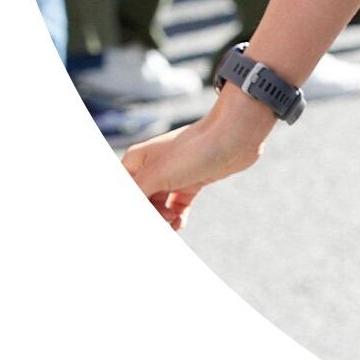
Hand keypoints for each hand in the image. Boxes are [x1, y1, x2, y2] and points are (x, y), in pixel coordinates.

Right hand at [123, 95, 272, 230]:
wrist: (235, 136)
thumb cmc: (194, 151)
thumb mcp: (156, 176)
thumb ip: (135, 197)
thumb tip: (126, 215)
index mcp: (136, 162)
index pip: (124, 193)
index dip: (130, 210)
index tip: (146, 216)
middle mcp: (152, 168)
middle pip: (140, 203)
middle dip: (149, 216)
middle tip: (163, 220)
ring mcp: (173, 175)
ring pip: (158, 207)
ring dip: (162, 220)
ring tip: (172, 222)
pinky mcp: (192, 181)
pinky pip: (176, 206)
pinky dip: (175, 218)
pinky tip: (179, 223)